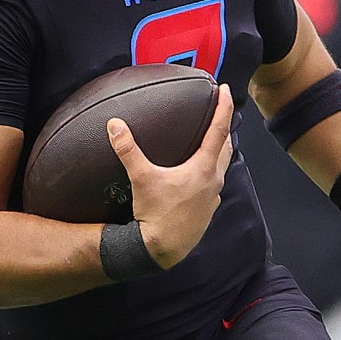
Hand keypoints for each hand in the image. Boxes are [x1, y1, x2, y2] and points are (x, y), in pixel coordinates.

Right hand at [110, 85, 234, 269]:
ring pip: (222, 166)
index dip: (222, 107)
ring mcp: (213, 197)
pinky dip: (211, 172)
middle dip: (224, 126)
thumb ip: (128, 150)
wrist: (163, 250)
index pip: (218, 130)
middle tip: (220, 111)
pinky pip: (214, 184)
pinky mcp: (208, 210)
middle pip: (226, 146)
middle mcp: (213, 180)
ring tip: (212, 140)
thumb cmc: (156, 215)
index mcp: (203, 168)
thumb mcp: (141, 179)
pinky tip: (199, 174)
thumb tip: (114, 124)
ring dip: (220, 150)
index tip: (224, 89)